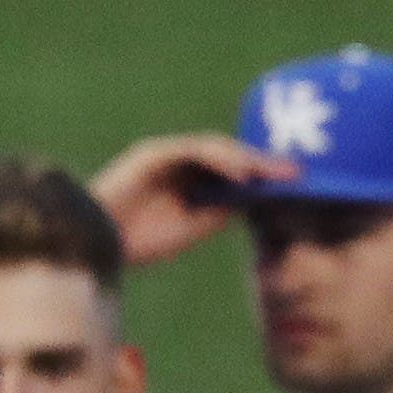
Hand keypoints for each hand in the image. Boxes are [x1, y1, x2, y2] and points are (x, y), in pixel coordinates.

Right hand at [90, 130, 284, 269]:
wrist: (97, 243)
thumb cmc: (137, 241)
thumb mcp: (189, 228)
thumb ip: (218, 210)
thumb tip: (252, 200)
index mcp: (189, 181)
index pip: (232, 171)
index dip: (263, 176)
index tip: (295, 185)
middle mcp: (180, 162)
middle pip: (229, 154)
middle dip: (262, 162)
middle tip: (296, 171)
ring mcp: (166, 154)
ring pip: (214, 149)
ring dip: (245, 159)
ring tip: (270, 173)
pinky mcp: (152, 153)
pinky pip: (192, 151)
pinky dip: (218, 160)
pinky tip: (240, 174)